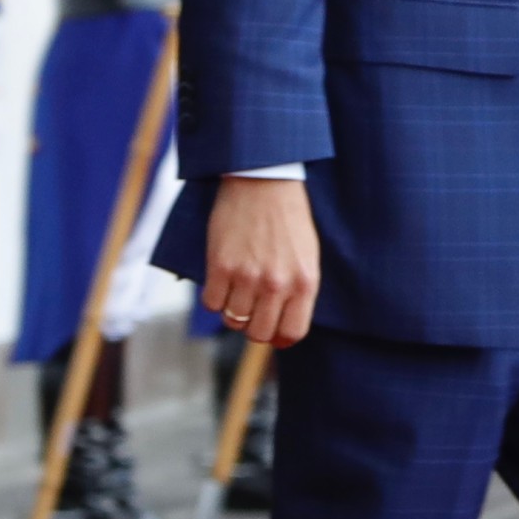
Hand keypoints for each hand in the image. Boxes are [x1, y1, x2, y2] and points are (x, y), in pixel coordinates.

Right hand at [202, 174, 319, 348]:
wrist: (264, 181)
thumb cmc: (288, 218)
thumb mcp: (306, 256)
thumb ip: (297, 290)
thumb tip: (282, 326)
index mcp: (305, 283)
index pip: (292, 333)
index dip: (279, 337)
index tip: (271, 330)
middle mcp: (278, 284)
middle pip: (259, 333)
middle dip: (253, 327)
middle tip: (250, 309)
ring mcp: (248, 276)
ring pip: (233, 320)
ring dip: (232, 311)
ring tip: (235, 290)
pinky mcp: (221, 266)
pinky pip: (212, 303)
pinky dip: (214, 297)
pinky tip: (221, 280)